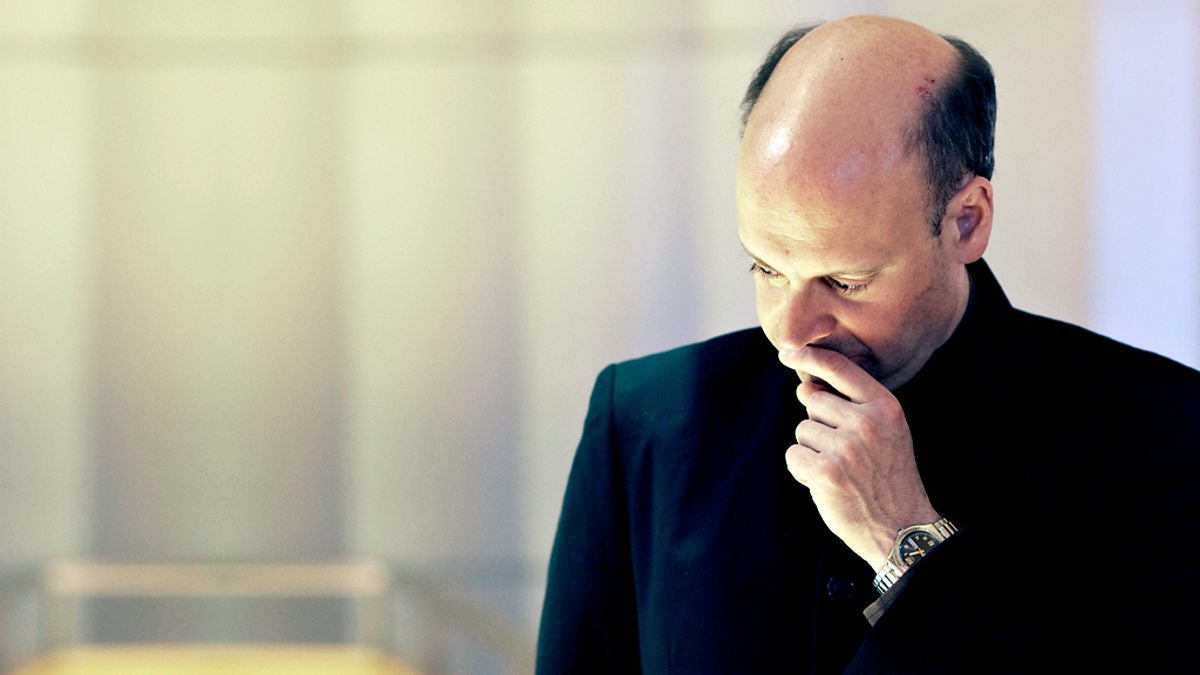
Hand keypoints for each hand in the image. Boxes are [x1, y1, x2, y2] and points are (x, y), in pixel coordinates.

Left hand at [782, 345, 938, 570]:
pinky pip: (794, 455)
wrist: (902, 527)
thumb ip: (850, 405)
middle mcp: (867, 422)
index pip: (840, 368)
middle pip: (814, 401)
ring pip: (802, 430)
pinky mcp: (826, 471)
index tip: (788, 353)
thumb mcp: (885, 432)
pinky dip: (803, 471)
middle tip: (845, 453)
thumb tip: (804, 385)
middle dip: (819, 424)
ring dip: (811, 450)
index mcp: (885, 406)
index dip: (809, 356)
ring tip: (840, 470)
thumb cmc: (887, 477)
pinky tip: (828, 484)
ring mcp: (846, 447)